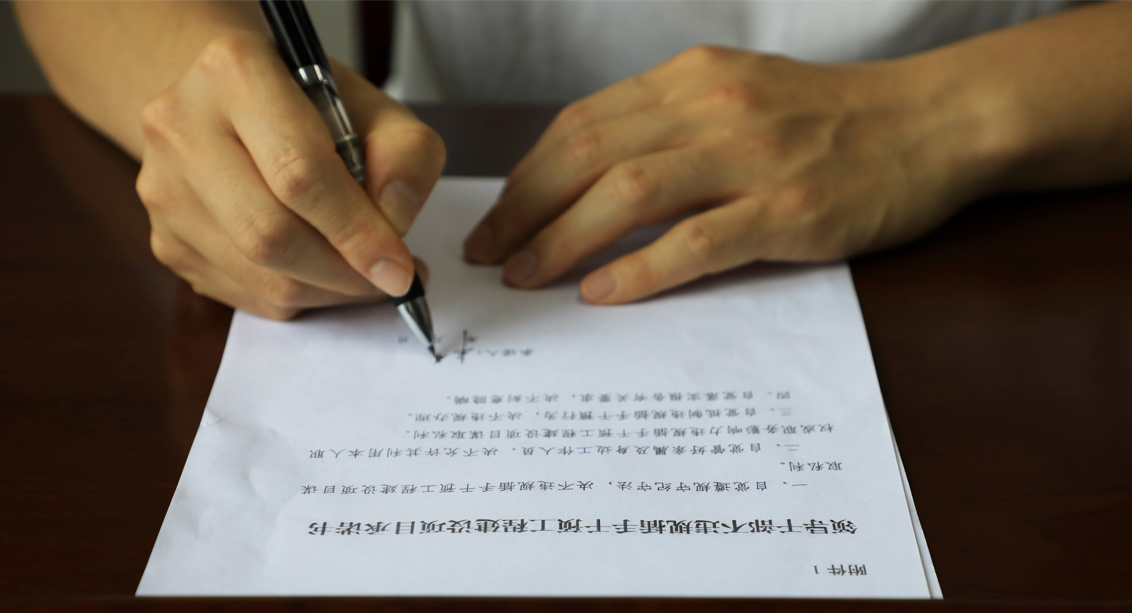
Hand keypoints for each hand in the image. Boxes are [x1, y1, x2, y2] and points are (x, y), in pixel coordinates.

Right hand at [137, 33, 444, 318]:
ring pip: (257, 272)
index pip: (299, 171)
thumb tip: (394, 223)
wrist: (236, 107)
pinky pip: (243, 293)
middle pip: (270, 232)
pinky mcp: (164, 238)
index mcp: (236, 71)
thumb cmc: (313, 108)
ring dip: (326, 290)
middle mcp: (181, 125)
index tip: (401, 267)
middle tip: (390, 279)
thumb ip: (406, 157)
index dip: (356, 231)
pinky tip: (322, 272)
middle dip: (343, 272)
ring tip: (364, 274)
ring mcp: (163, 187)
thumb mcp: (379, 110)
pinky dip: (298, 296)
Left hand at [463, 45, 993, 302]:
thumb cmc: (830, 119)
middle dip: (525, 209)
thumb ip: (668, 126)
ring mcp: (751, 158)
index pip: (581, 125)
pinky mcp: (789, 211)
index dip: (527, 175)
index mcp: (690, 79)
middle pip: (588, 155)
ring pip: (628, 194)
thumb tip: (589, 178)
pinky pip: (696, 241)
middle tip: (490, 255)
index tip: (497, 217)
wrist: (933, 122)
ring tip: (526, 277)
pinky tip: (602, 292)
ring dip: (563, 239)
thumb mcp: (738, 95)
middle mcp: (711, 108)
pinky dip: (640, 269)